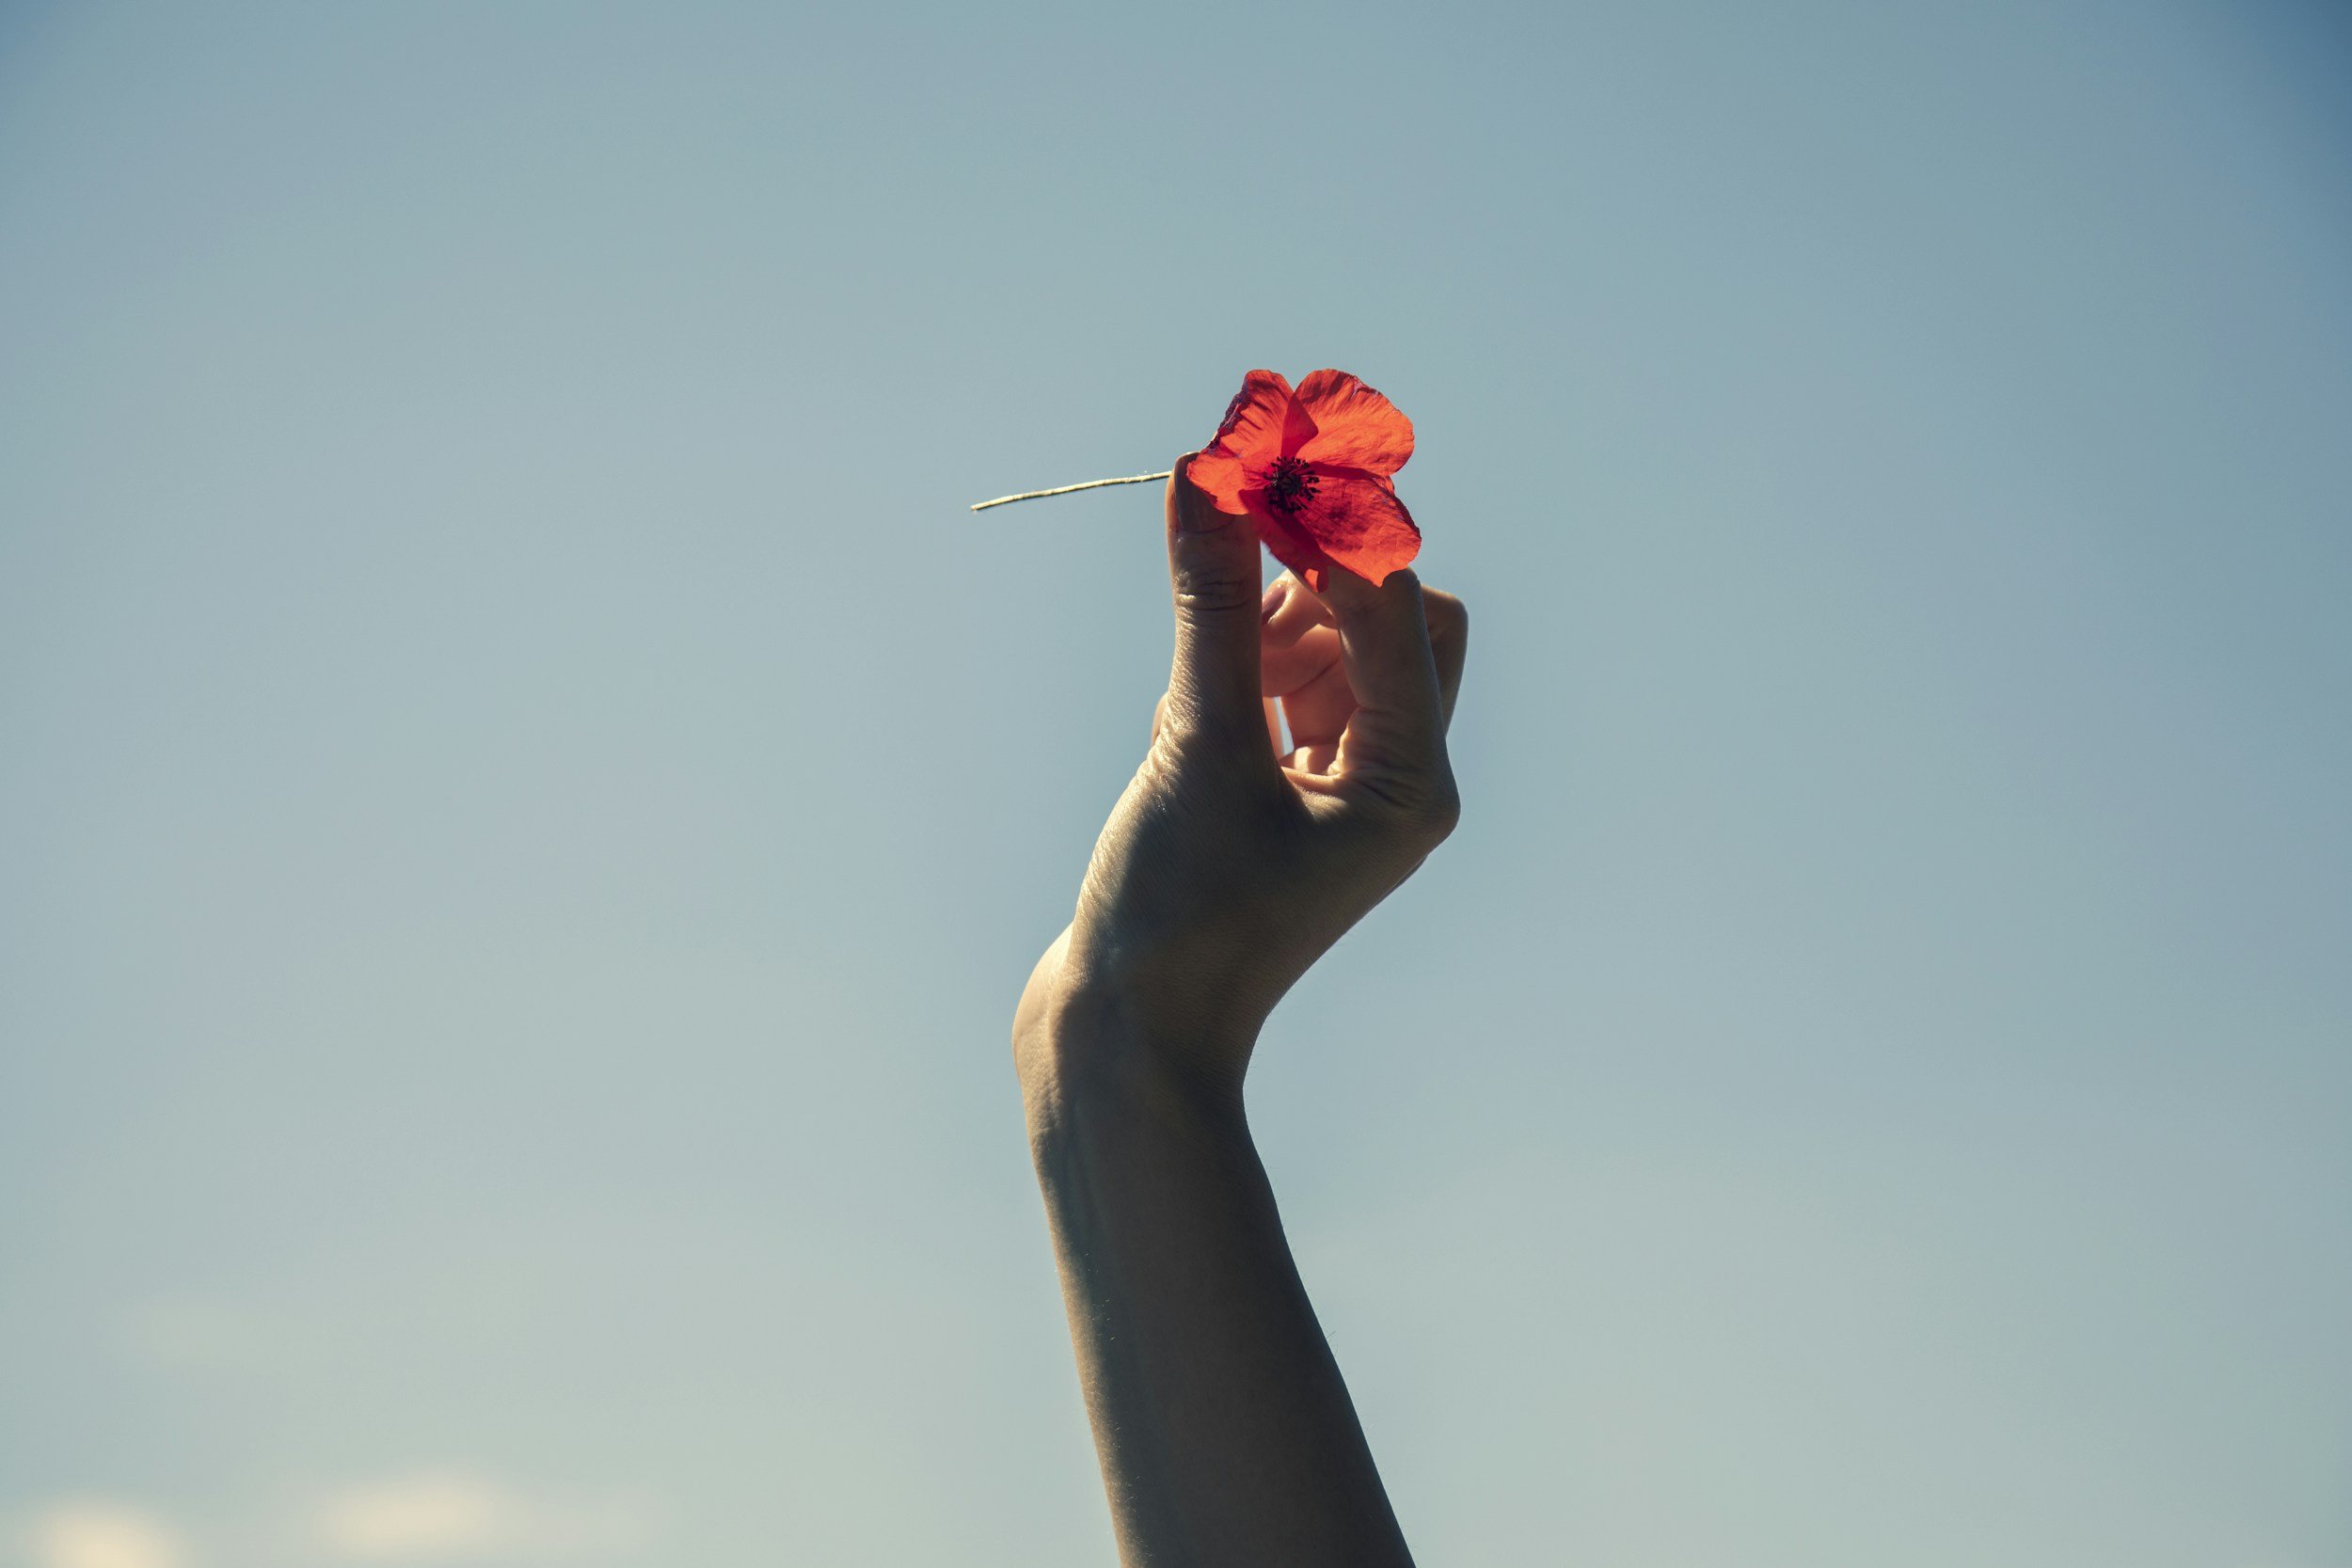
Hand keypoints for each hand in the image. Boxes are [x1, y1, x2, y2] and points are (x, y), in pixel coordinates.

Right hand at [1015, 453, 1467, 1107]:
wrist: (1125, 1041)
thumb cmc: (1177, 915)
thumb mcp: (1195, 745)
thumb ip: (1212, 605)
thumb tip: (1206, 476)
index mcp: (1412, 782)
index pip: (1400, 605)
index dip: (1330, 525)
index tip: (1254, 459)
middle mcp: (1395, 783)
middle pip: (1389, 618)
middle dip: (1311, 571)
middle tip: (1227, 528)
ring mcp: (1339, 793)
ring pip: (1330, 650)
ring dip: (1266, 619)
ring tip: (1193, 659)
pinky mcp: (1279, 798)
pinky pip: (1280, 692)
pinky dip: (1237, 666)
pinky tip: (1182, 703)